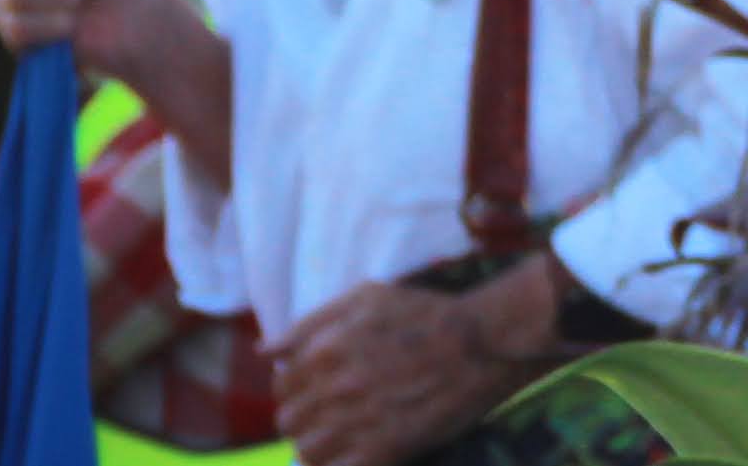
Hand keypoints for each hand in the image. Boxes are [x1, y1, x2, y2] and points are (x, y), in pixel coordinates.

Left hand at [276, 259, 558, 465]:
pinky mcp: (383, 448)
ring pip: (307, 451)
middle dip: (305, 418)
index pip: (282, 385)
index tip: (318, 389)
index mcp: (325, 349)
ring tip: (342, 436)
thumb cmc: (426, 314)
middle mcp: (336, 386)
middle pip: (290, 420)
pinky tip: (354, 453)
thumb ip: (310, 322)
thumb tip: (263, 351)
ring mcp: (359, 419)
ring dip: (318, 446)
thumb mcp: (367, 297)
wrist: (484, 342)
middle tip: (332, 413)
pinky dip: (337, 464)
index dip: (296, 389)